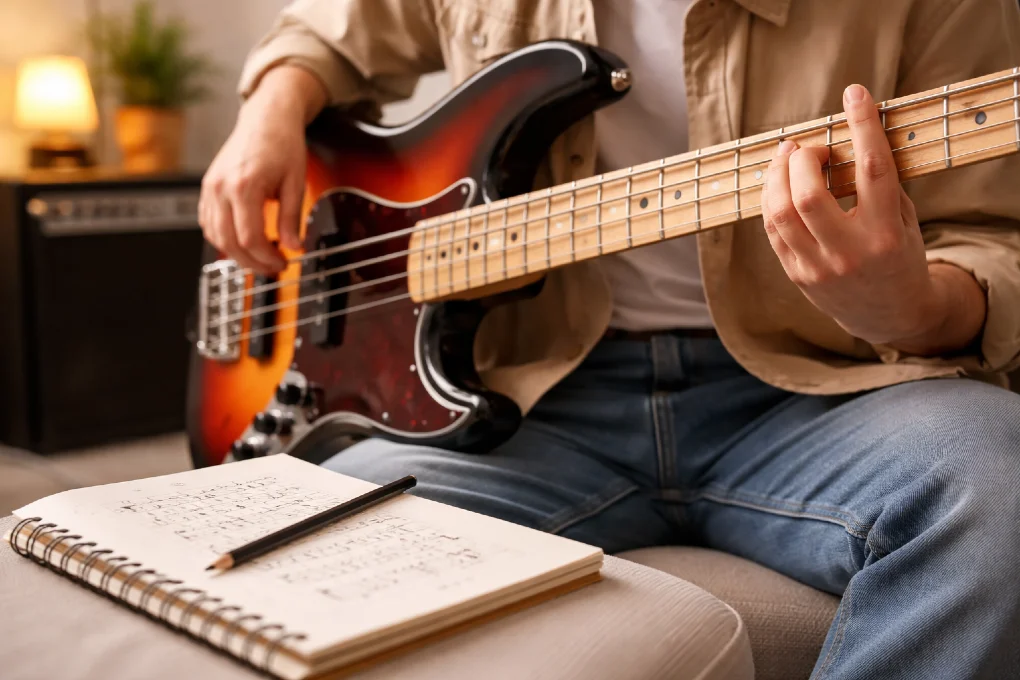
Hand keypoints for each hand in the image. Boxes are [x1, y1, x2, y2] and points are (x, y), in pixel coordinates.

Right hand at [199, 66, 325, 273]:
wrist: (266, 118)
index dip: (267, 258)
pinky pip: (209, 223)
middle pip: (230, 242)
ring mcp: (210, 187)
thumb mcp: (295, 183)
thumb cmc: (282, 143)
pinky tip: (243, 242)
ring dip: (238, 254)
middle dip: (253, 262)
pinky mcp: (208, 187)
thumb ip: (291, 218)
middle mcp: (221, 187)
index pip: (250, 238)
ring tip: (261, 258)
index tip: (283, 263)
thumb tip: (294, 247)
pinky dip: (223, 238)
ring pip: (216, 236)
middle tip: (274, 267)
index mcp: (244, 185)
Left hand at [760, 84, 984, 351]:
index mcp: (885, 232)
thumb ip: (879, 184)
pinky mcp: (796, 274)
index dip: (861, 126)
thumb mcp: (903, 219)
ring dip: (777, 174)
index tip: (855, 94)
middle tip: (812, 147)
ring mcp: (817, 267)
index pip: (871, 170)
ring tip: (789, 155)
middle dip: (804, 158)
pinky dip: (771, 198)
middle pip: (809, 194)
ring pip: (780, 212)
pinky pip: (772, 228)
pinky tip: (780, 183)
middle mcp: (849, 252)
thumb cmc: (899, 255)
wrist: (890, 314)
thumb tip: (849, 134)